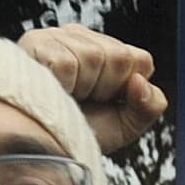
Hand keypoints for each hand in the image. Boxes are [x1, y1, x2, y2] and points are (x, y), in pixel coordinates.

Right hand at [20, 25, 166, 154]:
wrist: (40, 150)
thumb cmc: (78, 131)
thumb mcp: (124, 125)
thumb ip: (148, 106)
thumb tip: (140, 81)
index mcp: (106, 50)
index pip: (141, 60)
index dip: (127, 90)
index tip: (107, 103)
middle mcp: (82, 36)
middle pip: (120, 57)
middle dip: (105, 89)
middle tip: (84, 101)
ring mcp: (58, 35)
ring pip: (94, 58)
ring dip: (83, 88)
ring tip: (66, 95)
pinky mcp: (36, 42)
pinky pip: (67, 64)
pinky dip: (63, 86)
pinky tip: (52, 90)